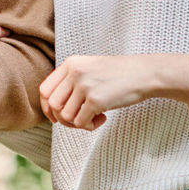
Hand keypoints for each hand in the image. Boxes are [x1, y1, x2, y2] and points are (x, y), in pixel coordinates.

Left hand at [40, 53, 188, 130]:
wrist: (144, 73)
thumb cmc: (118, 74)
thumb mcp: (90, 68)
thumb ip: (71, 81)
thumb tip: (53, 107)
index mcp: (71, 64)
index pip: (44, 89)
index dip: (46, 107)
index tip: (56, 116)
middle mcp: (74, 73)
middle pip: (52, 104)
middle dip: (62, 118)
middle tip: (78, 120)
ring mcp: (84, 86)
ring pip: (65, 116)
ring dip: (77, 123)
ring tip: (93, 118)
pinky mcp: (96, 100)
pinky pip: (81, 122)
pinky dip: (89, 126)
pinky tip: (102, 119)